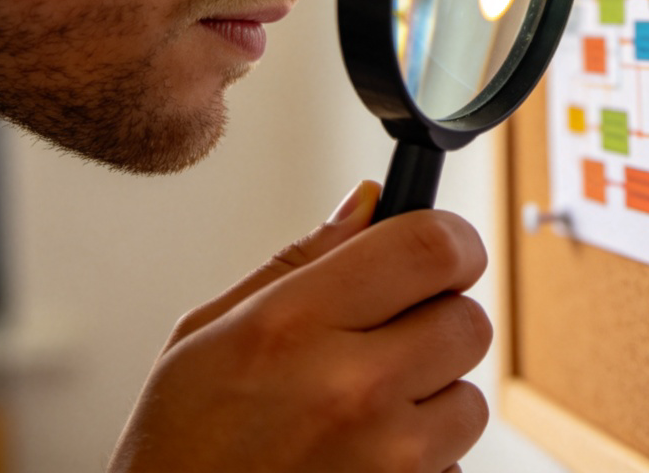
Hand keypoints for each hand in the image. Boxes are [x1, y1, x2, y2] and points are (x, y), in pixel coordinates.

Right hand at [107, 181, 491, 471]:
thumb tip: (366, 202)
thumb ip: (301, 259)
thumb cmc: (178, 448)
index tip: (447, 247)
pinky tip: (367, 457)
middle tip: (391, 335)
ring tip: (368, 409)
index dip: (453, 238)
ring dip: (435, 396)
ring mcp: (385, 459)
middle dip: (440, 319)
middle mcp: (351, 388)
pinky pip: (456, 462)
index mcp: (295, 323)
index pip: (430, 246)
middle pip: (468, 319)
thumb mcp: (209, 331)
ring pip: (470, 398)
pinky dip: (426, 457)